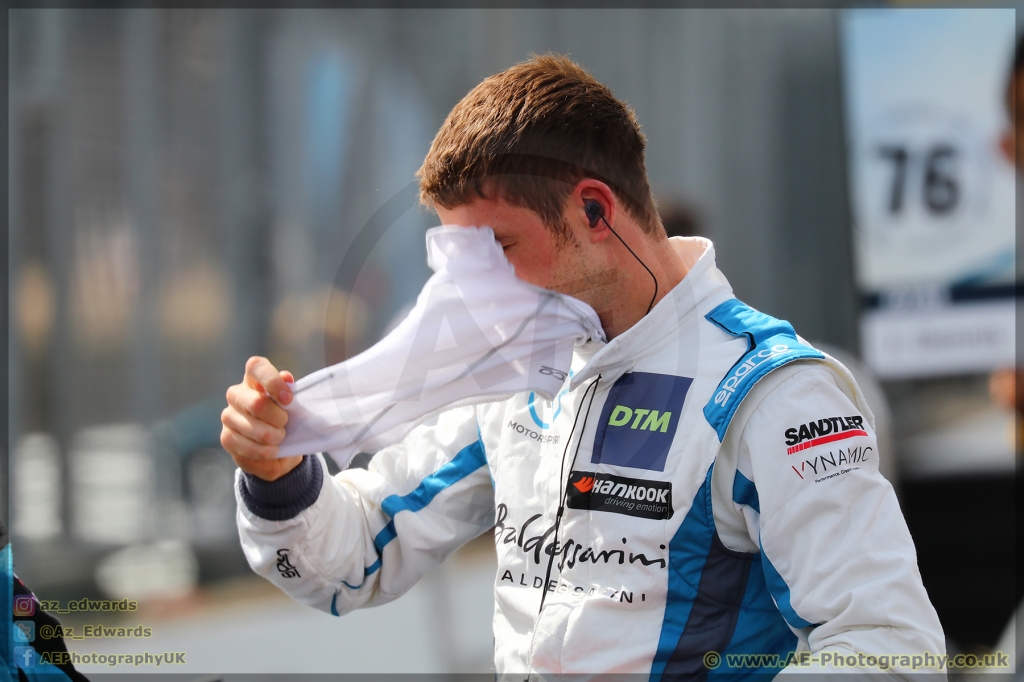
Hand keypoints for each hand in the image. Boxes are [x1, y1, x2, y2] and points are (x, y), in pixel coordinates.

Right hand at [221, 356, 301, 480]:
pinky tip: (272, 450)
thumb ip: (289, 391)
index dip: (272, 381)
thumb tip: (286, 377)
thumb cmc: (286, 419)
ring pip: (254, 428)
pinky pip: (247, 446)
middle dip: (278, 418)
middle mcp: (236, 394)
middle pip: (257, 403)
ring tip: (280, 438)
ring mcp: (228, 415)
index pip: (256, 367)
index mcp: (254, 379)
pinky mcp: (226, 437)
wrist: (277, 449)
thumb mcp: (293, 405)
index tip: (288, 399)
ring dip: (274, 437)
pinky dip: (265, 451)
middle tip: (286, 424)